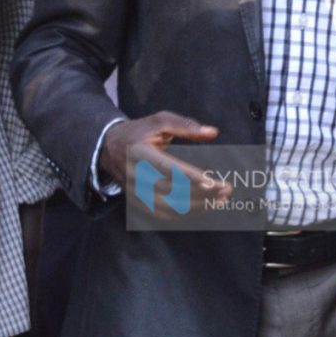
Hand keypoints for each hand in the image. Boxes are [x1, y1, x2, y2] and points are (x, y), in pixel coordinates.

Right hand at [98, 112, 226, 215]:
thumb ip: (185, 126)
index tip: (213, 182)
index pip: (167, 169)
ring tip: (220, 200)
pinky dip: (185, 215)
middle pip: (171, 191)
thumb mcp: (159, 121)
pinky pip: (163, 215)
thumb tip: (213, 132)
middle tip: (226, 189)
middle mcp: (136, 176)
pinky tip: (203, 208)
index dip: (191, 177)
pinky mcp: (138, 203)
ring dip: (197, 207)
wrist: (108, 149)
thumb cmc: (139, 132)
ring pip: (168, 207)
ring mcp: (135, 193)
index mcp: (140, 153)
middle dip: (201, 193)